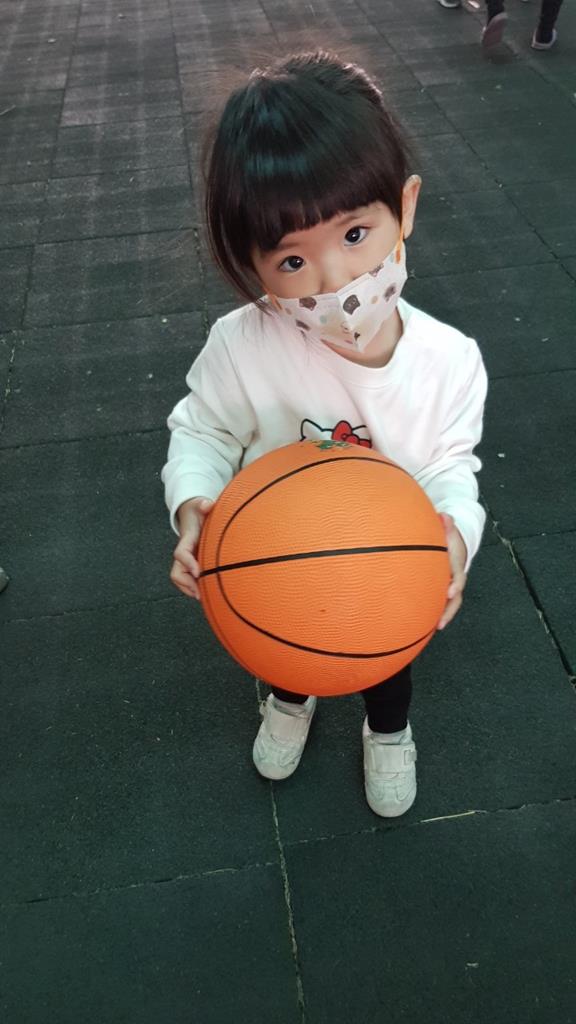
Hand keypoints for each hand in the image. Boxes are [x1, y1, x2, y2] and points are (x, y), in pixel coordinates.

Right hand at [170, 497, 213, 599]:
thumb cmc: (199, 511)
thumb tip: (207, 504)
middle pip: (177, 572)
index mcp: (187, 539)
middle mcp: (184, 552)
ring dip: (189, 589)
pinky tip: (207, 593)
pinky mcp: (192, 564)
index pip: (181, 553)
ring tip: (204, 597)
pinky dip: (195, 588)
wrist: (192, 514)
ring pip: (180, 578)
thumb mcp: (201, 505)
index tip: (199, 572)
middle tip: (200, 594)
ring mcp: (186, 559)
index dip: (188, 563)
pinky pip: (188, 580)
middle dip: (187, 584)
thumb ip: (204, 504)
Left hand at [437, 513, 466, 629]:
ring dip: (441, 616)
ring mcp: (449, 587)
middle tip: (440, 622)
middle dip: (448, 610)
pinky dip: (431, 613)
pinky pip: (437, 603)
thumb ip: (447, 525)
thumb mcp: (448, 530)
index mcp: (456, 566)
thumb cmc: (447, 539)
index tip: (450, 591)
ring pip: (448, 605)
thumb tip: (444, 516)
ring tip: (432, 629)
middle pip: (455, 598)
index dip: (455, 584)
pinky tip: (417, 624)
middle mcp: (455, 580)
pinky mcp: (440, 592)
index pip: (458, 576)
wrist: (455, 546)